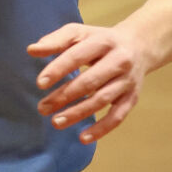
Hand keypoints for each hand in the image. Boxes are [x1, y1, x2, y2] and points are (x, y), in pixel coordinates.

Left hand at [28, 21, 146, 142]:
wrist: (139, 46)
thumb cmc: (101, 41)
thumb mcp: (80, 34)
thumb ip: (56, 41)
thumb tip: (32, 50)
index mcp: (103, 41)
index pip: (78, 56)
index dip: (59, 69)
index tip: (40, 83)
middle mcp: (119, 60)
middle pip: (90, 81)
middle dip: (64, 96)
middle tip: (43, 108)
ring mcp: (127, 81)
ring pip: (101, 100)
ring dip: (78, 113)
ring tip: (56, 122)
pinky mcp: (132, 97)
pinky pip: (117, 116)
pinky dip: (101, 129)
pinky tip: (83, 138)